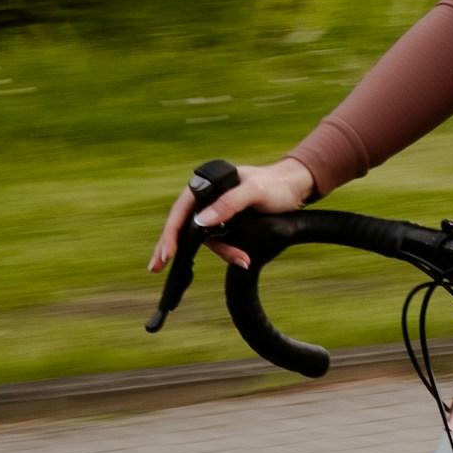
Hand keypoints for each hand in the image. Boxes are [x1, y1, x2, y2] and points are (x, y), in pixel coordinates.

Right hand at [148, 157, 314, 274]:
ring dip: (220, 252)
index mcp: (208, 184)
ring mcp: (216, 211)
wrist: (295, 188)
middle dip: (172, 247)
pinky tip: (241, 259)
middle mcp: (208, 197)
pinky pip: (220, 241)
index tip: (166, 252)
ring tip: (242, 260)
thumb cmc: (275, 185)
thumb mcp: (254, 192)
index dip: (171, 231)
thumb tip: (201, 221)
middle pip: (184, 224)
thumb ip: (229, 203)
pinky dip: (228, 251)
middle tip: (156, 268)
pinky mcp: (226, 222)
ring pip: (205, 237)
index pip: (181, 209)